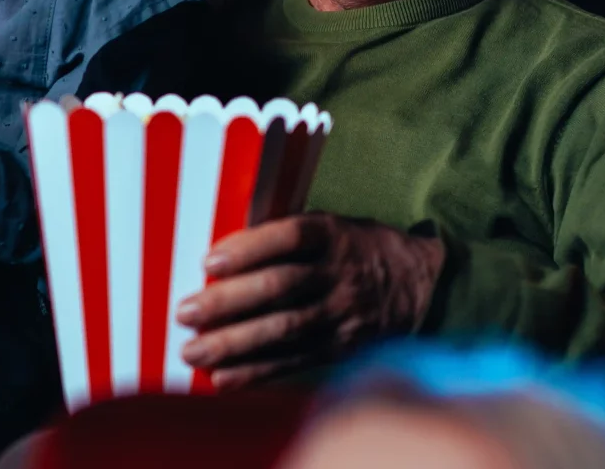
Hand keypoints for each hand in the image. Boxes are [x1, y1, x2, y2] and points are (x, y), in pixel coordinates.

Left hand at [176, 213, 444, 389]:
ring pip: (283, 330)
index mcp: (333, 235)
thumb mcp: (331, 225)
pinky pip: (294, 361)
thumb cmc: (355, 247)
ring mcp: (341, 314)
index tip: (209, 262)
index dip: (249, 249)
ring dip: (233, 344)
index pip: (289, 236)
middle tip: (185, 313)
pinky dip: (256, 373)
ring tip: (193, 352)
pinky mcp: (340, 347)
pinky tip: (223, 378)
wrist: (419, 283)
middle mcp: (338, 274)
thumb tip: (222, 252)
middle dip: (228, 303)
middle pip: (280, 287)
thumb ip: (286, 236)